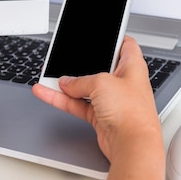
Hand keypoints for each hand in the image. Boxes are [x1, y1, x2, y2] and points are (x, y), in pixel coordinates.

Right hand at [32, 36, 159, 160]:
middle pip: (99, 66)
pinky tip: (48, 93)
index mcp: (132, 66)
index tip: (98, 34)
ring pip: (85, 87)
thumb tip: (67, 82)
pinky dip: (63, 100)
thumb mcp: (101, 83)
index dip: (113, 38)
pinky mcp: (101, 116)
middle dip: (80, 64)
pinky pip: (78, 104)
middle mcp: (123, 82)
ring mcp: (112, 100)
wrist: (132, 145)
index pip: (125, 45)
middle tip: (64, 58)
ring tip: (47, 77)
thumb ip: (80, 81)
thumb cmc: (131, 112)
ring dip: (67, 84)